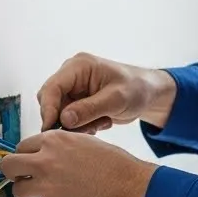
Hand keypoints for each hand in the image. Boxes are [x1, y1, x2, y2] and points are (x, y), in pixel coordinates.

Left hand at [0, 130, 157, 196]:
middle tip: (22, 178)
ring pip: (18, 191)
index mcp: (53, 141)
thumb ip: (59, 148)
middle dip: (13, 173)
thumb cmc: (114, 165)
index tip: (27, 163)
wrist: (129, 188)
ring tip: (48, 192)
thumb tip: (44, 156)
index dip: (25, 156)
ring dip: (29, 192)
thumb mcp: (84, 142)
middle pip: (9, 166)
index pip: (21, 147)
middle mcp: (45, 161)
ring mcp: (46, 186)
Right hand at [36, 52, 176, 132]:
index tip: (51, 129)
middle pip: (51, 100)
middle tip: (84, 130)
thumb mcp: (116, 99)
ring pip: (59, 112)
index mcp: (79, 66)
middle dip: (63, 119)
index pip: (52, 87)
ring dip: (76, 124)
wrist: (148, 93)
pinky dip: (82, 125)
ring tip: (101, 123)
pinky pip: (69, 118)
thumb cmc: (137, 89)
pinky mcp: (77, 101)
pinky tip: (101, 123)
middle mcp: (72, 75)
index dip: (48, 109)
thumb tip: (64, 119)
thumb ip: (89, 109)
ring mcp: (73, 88)